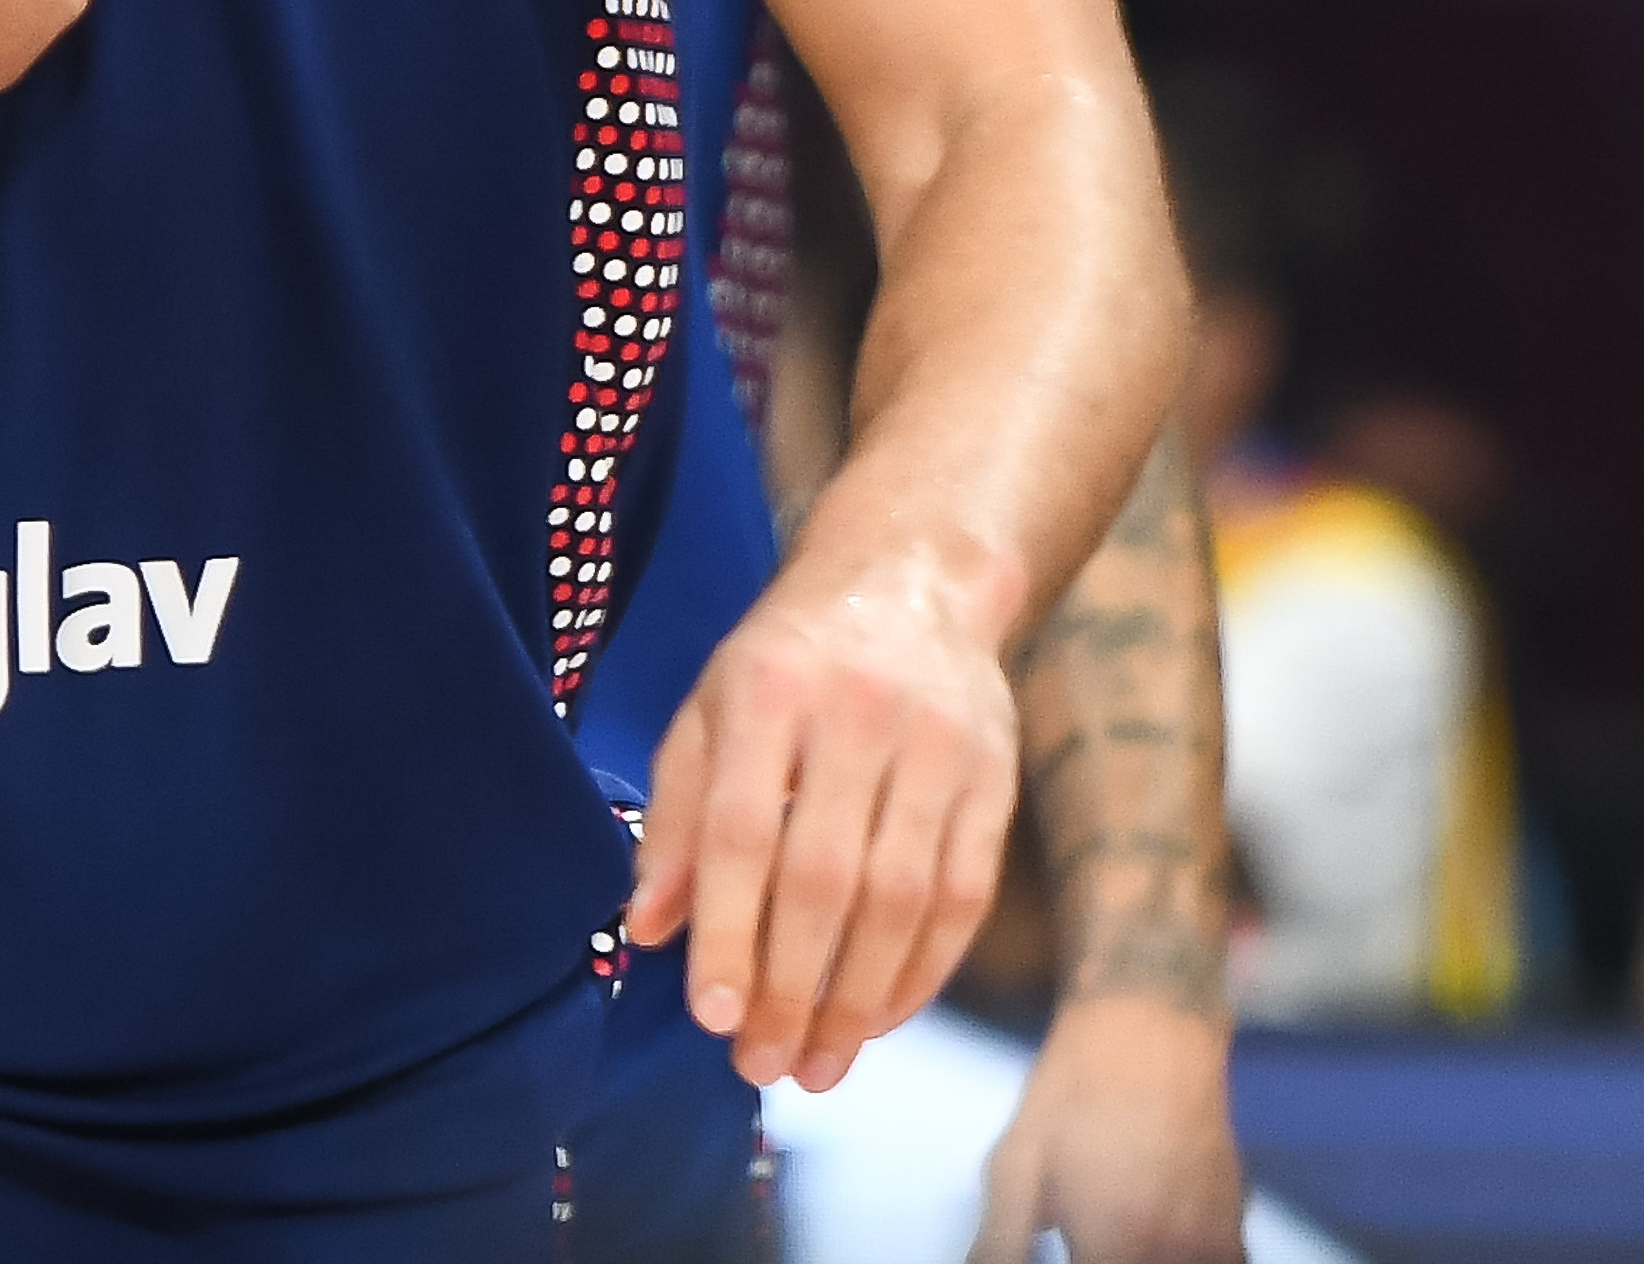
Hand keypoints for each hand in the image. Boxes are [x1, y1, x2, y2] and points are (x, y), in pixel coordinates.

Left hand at [624, 540, 1021, 1090]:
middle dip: (792, 987)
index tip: (711, 1015)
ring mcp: (939, 747)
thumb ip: (674, 816)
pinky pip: (963, 897)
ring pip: (902, 901)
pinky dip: (921, 971)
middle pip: (825, 878)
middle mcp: (856, 716)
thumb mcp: (707, 708)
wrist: (910, 580)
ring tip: (818, 1063)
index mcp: (766, 690)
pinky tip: (879, 1018)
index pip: (742, 830)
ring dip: (857, 999)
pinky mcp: (996, 779)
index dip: (727, 931)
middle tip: (762, 1063)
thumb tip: (647, 931)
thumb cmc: (785, 660)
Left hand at [971, 996, 1244, 1263]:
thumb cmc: (1074, 1093)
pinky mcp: (1239, 1224)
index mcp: (1114, 1246)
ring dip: (1142, 1257)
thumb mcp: (1016, 1162)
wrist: (1151, 1033)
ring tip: (1116, 1234)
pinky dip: (1186, 1256)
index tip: (1070, 1247)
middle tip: (1086, 1238)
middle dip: (1107, 1259)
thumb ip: (1002, 1240)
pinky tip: (1156, 1232)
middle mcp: (1174, 1253)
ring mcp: (1216, 1243)